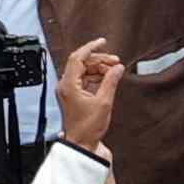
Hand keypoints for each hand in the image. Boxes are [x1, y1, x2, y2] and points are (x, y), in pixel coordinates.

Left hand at [65, 35, 129, 158]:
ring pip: (84, 70)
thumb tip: (118, 67)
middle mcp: (65, 85)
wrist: (81, 142)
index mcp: (68, 85)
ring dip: (99, 68)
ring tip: (115, 71)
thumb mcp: (104, 102)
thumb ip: (111, 81)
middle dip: (99, 60)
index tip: (103, 41)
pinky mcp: (74, 94)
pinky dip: (97, 76)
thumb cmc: (88, 126)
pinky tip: (108, 78)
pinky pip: (85, 79)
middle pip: (81, 63)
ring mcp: (69, 90)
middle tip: (116, 62)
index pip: (77, 58)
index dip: (90, 48)